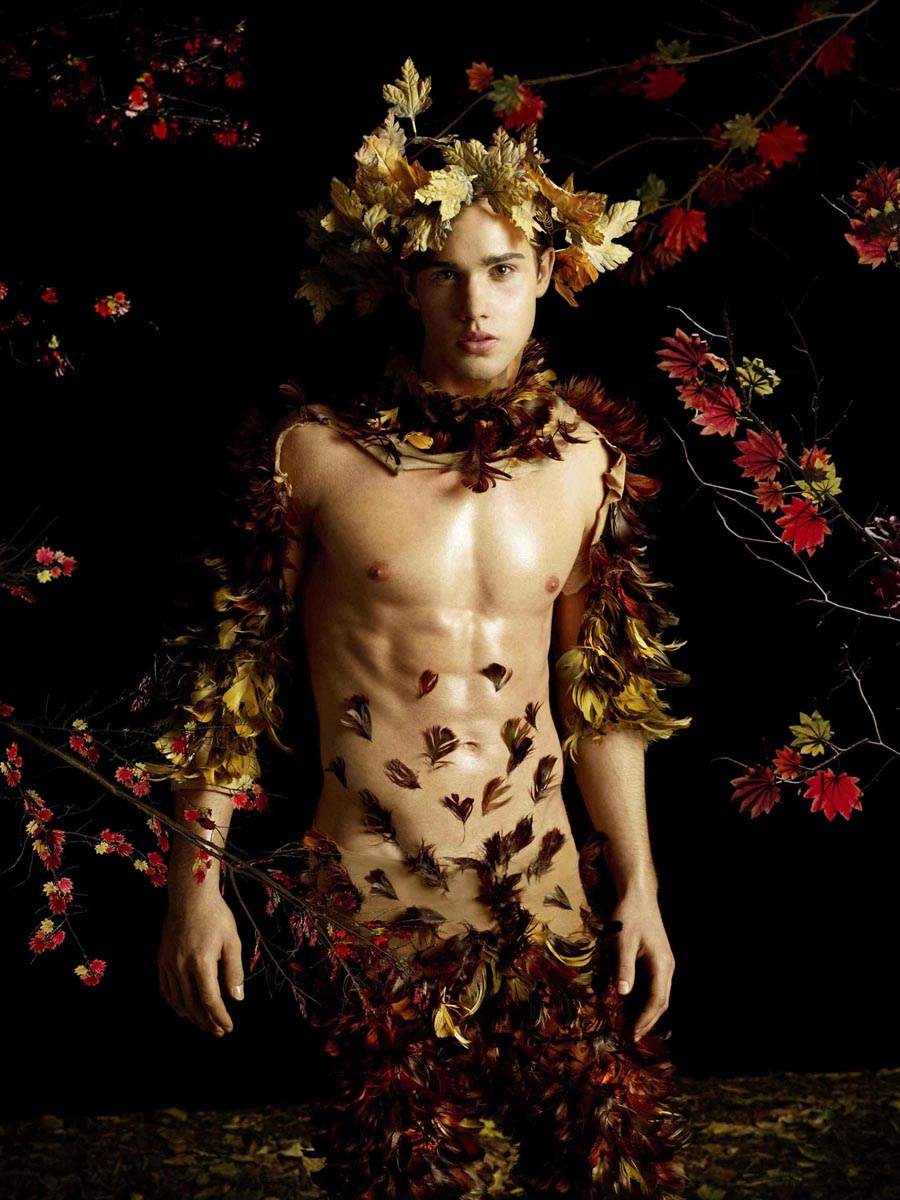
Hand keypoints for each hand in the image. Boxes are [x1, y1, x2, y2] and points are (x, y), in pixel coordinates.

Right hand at [158, 892, 243, 1036]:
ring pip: (177, 1001)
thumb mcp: (232, 940)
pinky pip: (165, 989)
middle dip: (207, 1022)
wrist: (189, 896)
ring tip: (204, 1024)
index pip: (210, 1000)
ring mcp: (168, 964)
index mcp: (201, 963)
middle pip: (192, 1005)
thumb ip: (234, 971)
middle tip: (219, 1031)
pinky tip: (183, 1009)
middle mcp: (181, 967)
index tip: (229, 1027)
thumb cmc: (215, 915)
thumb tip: (237, 998)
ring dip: (191, 1016)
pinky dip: (174, 1003)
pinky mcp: (161, 959)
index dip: (219, 1017)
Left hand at [611, 887, 674, 1041]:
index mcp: (662, 964)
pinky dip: (648, 1000)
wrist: (638, 895)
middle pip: (662, 1001)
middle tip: (633, 1036)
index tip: (633, 1032)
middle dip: (649, 1020)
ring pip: (661, 995)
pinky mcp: (659, 959)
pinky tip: (636, 1005)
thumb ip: (624, 967)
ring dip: (649, 1012)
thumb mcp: (623, 941)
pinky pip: (656, 986)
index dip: (646, 1018)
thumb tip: (623, 994)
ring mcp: (665, 963)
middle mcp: (668, 966)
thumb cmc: (630, 915)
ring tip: (635, 1026)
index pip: (657, 1000)